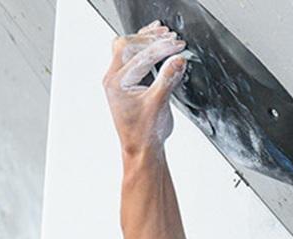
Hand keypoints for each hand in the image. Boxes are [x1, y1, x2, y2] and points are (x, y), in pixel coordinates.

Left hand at [103, 21, 190, 157]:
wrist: (142, 150)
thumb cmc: (145, 133)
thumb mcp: (159, 105)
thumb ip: (167, 79)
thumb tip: (178, 60)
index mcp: (117, 82)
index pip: (140, 56)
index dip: (161, 48)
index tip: (178, 45)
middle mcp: (114, 77)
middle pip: (128, 45)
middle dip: (151, 39)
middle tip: (172, 38)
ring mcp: (119, 78)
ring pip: (129, 48)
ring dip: (147, 40)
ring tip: (165, 35)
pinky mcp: (128, 81)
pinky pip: (133, 57)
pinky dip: (145, 48)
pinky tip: (157, 43)